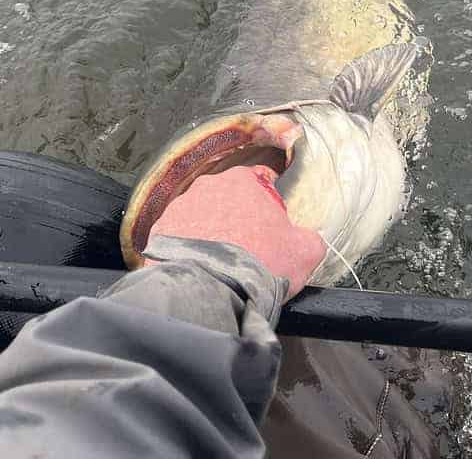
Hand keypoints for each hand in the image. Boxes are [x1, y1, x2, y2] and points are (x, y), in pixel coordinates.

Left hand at [146, 165, 325, 298]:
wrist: (211, 290)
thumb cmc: (259, 264)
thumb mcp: (304, 252)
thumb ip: (311, 239)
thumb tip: (310, 241)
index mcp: (241, 181)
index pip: (259, 182)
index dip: (268, 206)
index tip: (271, 229)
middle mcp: (207, 186)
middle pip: (228, 199)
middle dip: (237, 220)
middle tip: (247, 250)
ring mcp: (180, 207)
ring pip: (201, 216)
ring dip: (211, 233)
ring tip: (220, 264)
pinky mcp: (160, 231)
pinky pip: (179, 236)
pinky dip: (189, 249)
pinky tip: (200, 268)